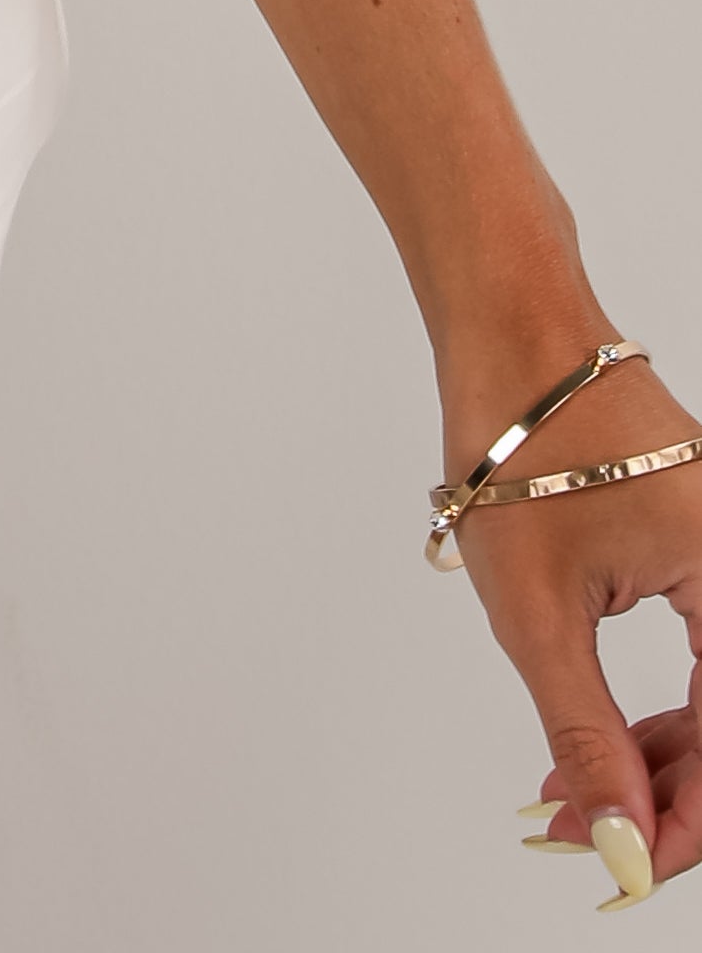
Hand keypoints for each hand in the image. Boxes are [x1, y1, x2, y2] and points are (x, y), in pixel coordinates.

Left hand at [449, 350, 701, 905]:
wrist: (510, 327)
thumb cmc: (520, 445)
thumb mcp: (541, 612)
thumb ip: (590, 734)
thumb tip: (625, 841)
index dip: (686, 822)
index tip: (626, 864)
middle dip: (663, 795)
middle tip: (580, 832)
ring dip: (654, 758)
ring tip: (570, 792)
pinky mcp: (694, 549)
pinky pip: (699, 652)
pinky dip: (651, 705)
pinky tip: (591, 737)